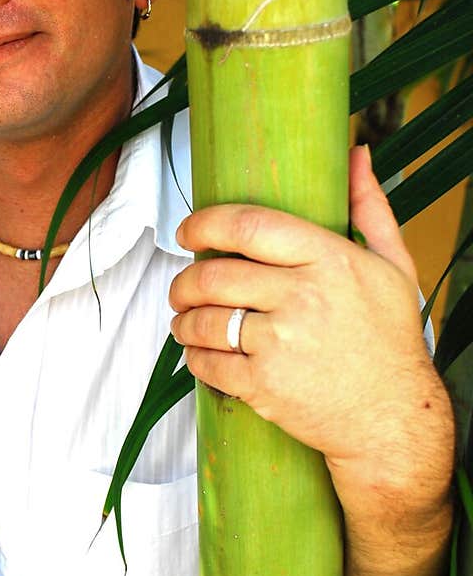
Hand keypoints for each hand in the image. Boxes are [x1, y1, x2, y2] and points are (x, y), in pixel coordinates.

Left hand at [168, 146, 452, 501]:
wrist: (393, 420)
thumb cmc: (391, 341)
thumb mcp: (393, 267)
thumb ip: (369, 208)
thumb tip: (356, 154)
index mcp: (330, 260)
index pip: (248, 225)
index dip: (205, 224)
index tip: (190, 232)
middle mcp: (302, 298)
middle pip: (213, 274)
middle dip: (185, 280)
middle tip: (183, 286)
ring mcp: (280, 344)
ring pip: (203, 319)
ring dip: (182, 319)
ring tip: (185, 319)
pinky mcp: (263, 386)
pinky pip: (206, 363)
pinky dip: (193, 357)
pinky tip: (199, 352)